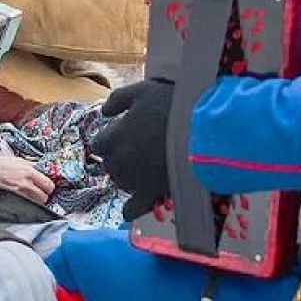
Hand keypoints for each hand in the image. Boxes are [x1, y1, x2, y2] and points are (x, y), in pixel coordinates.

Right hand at [0, 151, 54, 203]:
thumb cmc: (3, 163)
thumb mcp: (21, 161)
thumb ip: (32, 166)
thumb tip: (41, 169)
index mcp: (30, 172)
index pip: (48, 184)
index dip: (50, 187)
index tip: (48, 187)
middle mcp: (26, 184)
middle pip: (43, 197)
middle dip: (44, 196)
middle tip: (41, 193)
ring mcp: (18, 193)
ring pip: (35, 203)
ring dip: (35, 201)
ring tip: (32, 197)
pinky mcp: (12, 198)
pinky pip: (24, 204)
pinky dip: (26, 203)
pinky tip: (24, 199)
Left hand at [90, 78, 173, 219]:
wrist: (200, 125)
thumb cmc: (171, 104)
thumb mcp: (140, 91)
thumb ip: (117, 100)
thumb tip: (104, 112)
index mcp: (113, 137)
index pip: (99, 144)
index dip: (111, 138)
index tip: (123, 134)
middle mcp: (119, 161)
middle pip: (109, 164)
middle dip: (118, 156)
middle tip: (137, 148)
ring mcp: (134, 179)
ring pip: (120, 183)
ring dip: (126, 176)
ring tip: (143, 167)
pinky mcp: (152, 192)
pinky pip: (134, 207)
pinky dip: (131, 209)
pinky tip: (131, 208)